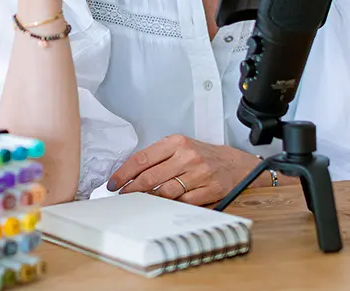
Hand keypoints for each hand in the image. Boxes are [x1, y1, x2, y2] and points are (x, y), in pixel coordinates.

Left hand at [106, 134, 262, 205]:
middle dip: (131, 189)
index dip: (124, 173)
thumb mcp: (181, 147)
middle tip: (121, 196)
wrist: (236, 164)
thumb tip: (130, 174)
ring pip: (165, 192)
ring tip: (139, 202)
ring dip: (148, 200)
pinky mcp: (210, 190)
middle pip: (150, 177)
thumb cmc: (203, 155)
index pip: (142, 158)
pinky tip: (162, 206)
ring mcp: (199, 173)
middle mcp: (187, 156)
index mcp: (176, 142)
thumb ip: (158, 157)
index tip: (113, 183)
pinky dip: (170, 206)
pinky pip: (183, 202)